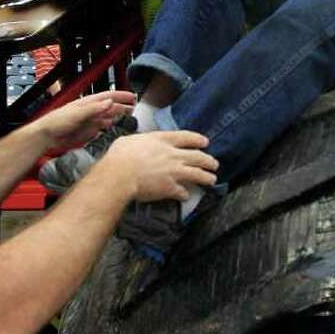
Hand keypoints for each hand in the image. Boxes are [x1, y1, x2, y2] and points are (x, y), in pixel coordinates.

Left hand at [36, 90, 134, 149]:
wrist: (47, 136)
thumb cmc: (57, 121)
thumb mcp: (77, 113)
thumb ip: (94, 108)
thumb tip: (110, 102)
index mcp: (88, 103)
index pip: (108, 96)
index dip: (121, 95)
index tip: (133, 96)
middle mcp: (90, 110)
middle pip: (110, 106)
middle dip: (123, 106)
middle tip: (135, 108)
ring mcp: (89, 121)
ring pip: (108, 117)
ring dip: (118, 116)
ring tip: (129, 117)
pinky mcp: (87, 131)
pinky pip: (102, 127)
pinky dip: (110, 127)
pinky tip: (115, 128)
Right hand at [96, 130, 217, 202]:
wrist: (120, 174)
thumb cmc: (120, 156)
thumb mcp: (130, 140)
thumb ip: (140, 141)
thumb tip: (138, 144)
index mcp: (163, 140)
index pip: (186, 137)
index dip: (197, 140)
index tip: (205, 142)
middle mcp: (173, 154)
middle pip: (198, 156)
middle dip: (208, 160)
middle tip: (214, 163)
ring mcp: (174, 171)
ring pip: (197, 174)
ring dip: (206, 177)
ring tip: (212, 180)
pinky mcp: (171, 188)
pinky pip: (183, 192)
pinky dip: (185, 194)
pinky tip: (186, 196)